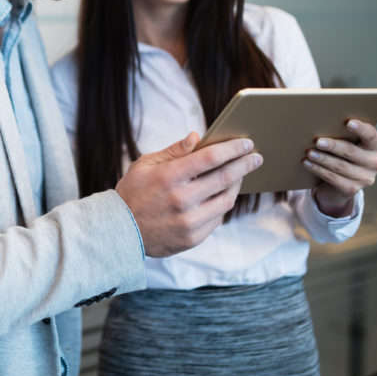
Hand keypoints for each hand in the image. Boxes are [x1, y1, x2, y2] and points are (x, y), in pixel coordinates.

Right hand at [115, 132, 261, 257]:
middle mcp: (181, 199)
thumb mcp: (145, 165)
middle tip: (256, 156)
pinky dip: (222, 204)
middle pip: (224, 178)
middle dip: (244, 164)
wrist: (120, 231)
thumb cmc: (133, 192)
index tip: (246, 142)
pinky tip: (222, 195)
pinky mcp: (192, 238)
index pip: (209, 158)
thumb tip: (196, 137)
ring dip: (237, 184)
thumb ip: (173, 151)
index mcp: (168, 177)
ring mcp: (188, 221)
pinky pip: (217, 218)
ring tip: (240, 175)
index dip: (232, 148)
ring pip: (226, 200)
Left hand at [303, 119, 376, 216]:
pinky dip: (319, 170)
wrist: (337, 185)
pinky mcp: (352, 190)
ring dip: (323, 159)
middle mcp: (374, 163)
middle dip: (333, 146)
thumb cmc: (340, 156)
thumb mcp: (345, 144)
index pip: (371, 135)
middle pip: (352, 152)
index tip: (347, 122)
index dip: (360, 128)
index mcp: (375, 147)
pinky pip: (334, 179)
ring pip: (341, 166)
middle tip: (317, 141)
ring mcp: (365, 178)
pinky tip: (307, 163)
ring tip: (309, 153)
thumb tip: (320, 123)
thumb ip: (341, 135)